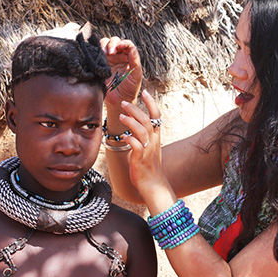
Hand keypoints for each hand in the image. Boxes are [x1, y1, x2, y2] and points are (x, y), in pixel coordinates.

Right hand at [100, 36, 142, 106]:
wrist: (118, 100)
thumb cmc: (129, 89)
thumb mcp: (136, 76)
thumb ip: (135, 62)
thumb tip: (133, 48)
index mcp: (130, 58)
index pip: (127, 45)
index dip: (124, 43)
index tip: (120, 47)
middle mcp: (119, 56)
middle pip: (115, 41)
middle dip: (113, 44)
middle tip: (112, 52)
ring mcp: (109, 59)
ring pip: (105, 44)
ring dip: (104, 45)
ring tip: (105, 53)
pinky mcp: (100, 63)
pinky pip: (97, 52)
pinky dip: (97, 49)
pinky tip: (99, 54)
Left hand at [119, 90, 176, 213]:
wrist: (154, 185)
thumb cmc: (148, 167)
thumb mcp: (149, 148)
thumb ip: (143, 136)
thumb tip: (133, 126)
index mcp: (156, 137)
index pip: (156, 116)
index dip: (152, 103)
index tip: (145, 91)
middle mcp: (153, 141)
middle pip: (146, 119)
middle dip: (135, 109)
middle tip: (124, 102)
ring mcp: (147, 150)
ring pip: (142, 130)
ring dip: (131, 121)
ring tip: (121, 116)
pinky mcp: (140, 159)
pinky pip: (136, 146)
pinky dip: (130, 139)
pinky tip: (123, 136)